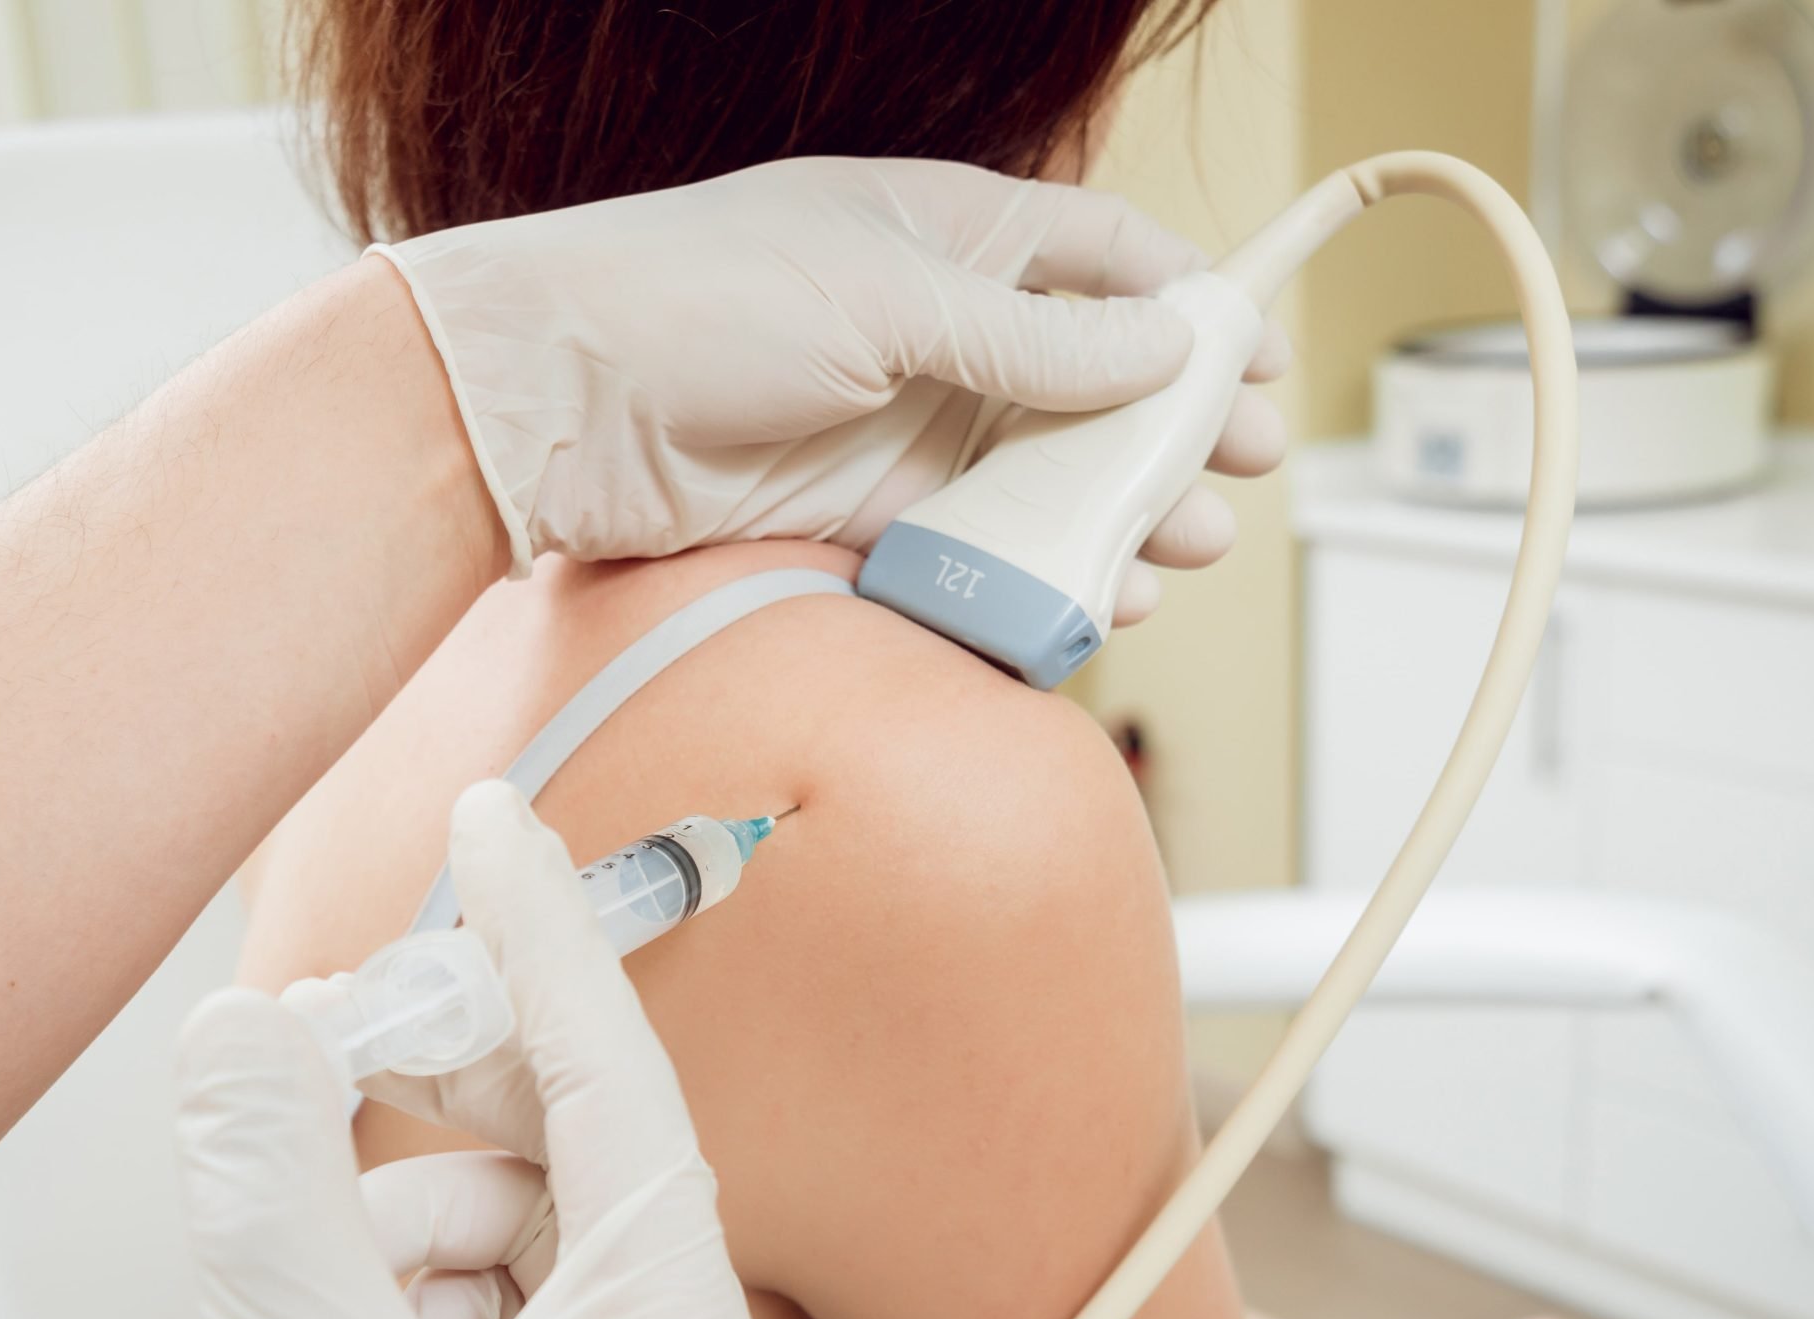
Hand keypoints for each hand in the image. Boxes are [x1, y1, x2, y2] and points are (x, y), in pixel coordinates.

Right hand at [178, 780, 788, 1318]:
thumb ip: (274, 1219)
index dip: (551, 935)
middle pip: (535, 1147)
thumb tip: (241, 1040)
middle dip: (417, 1110)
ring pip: (453, 1230)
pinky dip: (344, 1312)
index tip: (497, 816)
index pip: (619, 1085)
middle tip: (308, 1067)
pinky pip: (413, 1312)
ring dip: (358, 1241)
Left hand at [381, 155, 1285, 582]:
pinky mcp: (862, 508)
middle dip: (1173, 427)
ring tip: (1187, 549)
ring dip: (1121, 510)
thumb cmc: (702, 301)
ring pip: (1043, 471)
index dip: (1187, 303)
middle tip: (1244, 473)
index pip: (1100, 253)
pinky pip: (976, 540)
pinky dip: (1038, 568)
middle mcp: (934, 323)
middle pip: (1090, 377)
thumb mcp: (890, 300)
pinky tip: (1097, 593)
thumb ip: (1033, 342)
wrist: (554, 405)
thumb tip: (1166, 351)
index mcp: (946, 230)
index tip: (1259, 360)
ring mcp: (901, 421)